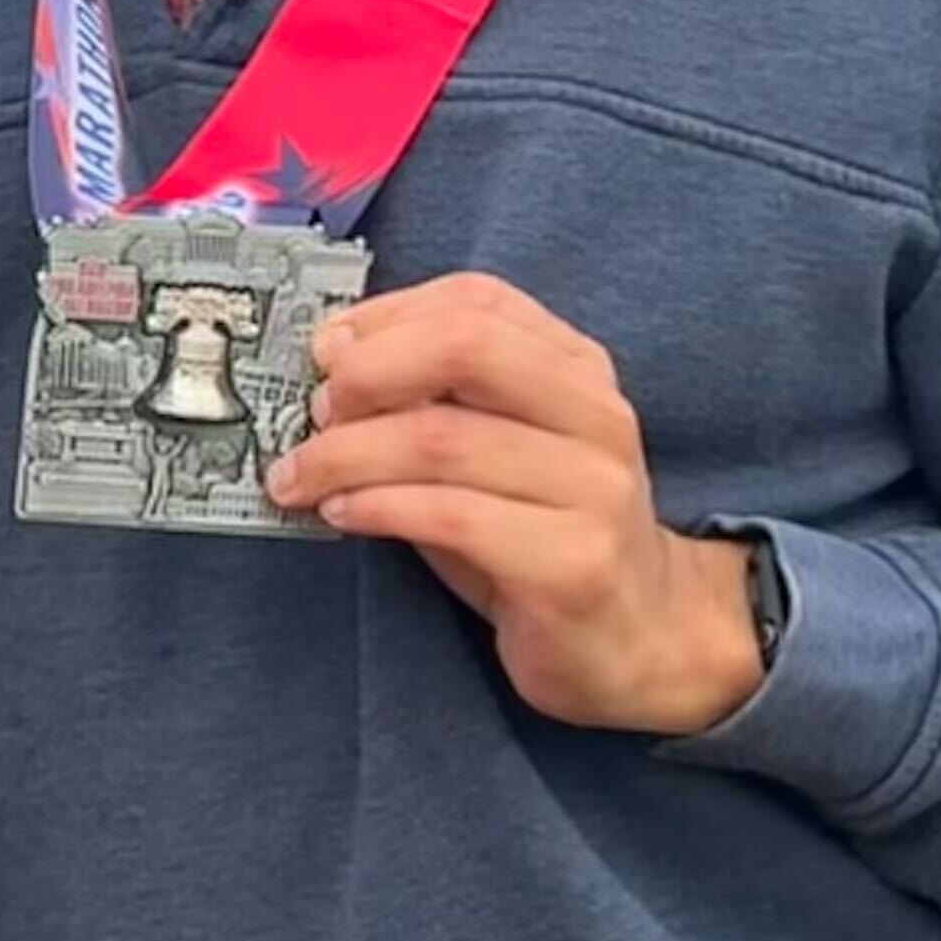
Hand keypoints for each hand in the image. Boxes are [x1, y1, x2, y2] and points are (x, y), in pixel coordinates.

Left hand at [268, 273, 765, 736]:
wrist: (642, 640)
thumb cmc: (543, 538)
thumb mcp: (495, 453)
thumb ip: (433, 404)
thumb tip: (327, 370)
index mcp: (578, 369)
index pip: (478, 300)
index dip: (386, 316)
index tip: (325, 352)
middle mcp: (597, 416)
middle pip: (466, 347)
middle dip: (368, 371)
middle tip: (313, 410)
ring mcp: (594, 489)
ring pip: (443, 440)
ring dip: (345, 455)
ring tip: (298, 477)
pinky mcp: (574, 564)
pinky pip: (451, 516)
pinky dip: (377, 508)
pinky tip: (341, 515)